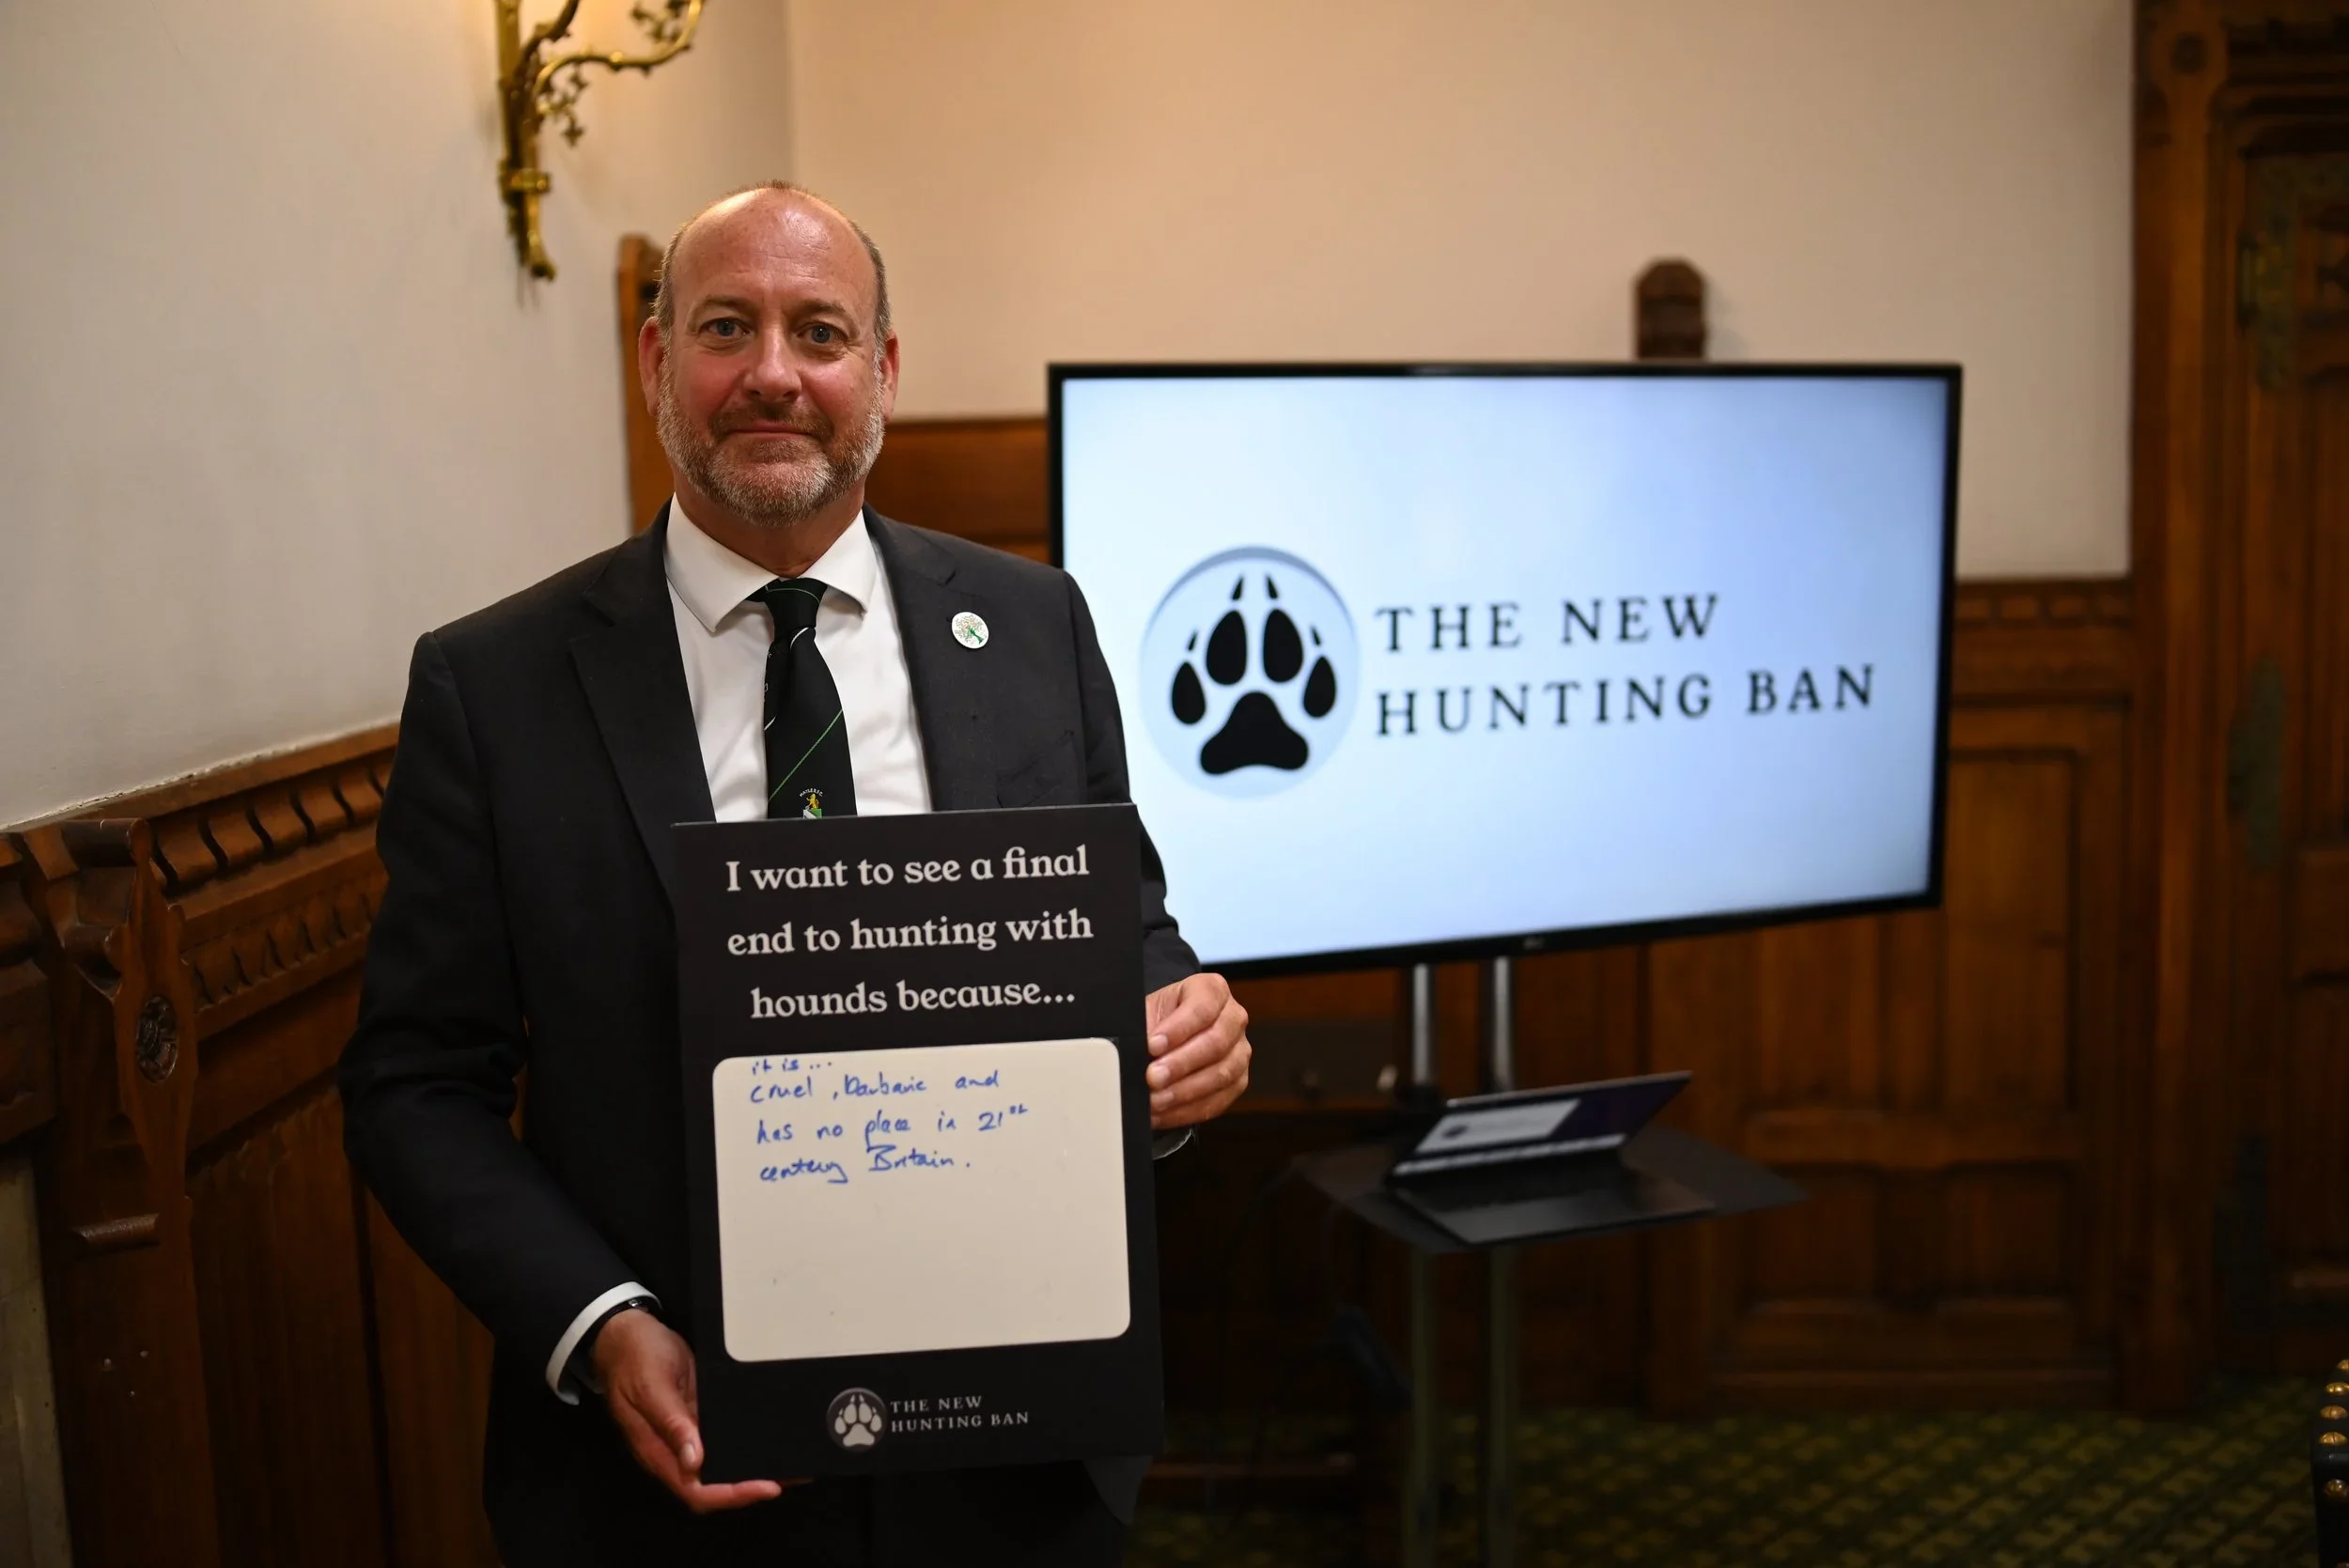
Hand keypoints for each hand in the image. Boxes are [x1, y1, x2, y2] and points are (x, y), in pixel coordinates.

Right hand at [594, 1308, 794, 1511]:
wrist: (626, 1334)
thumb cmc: (634, 1358)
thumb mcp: (650, 1385)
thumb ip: (670, 1422)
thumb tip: (693, 1460)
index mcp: (658, 1451)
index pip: (696, 1490)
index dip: (732, 1494)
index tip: (767, 1487)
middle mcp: (675, 1450)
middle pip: (714, 1484)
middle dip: (750, 1486)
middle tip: (791, 1475)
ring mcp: (689, 1434)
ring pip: (722, 1464)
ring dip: (754, 1467)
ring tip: (792, 1464)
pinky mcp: (700, 1417)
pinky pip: (724, 1437)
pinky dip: (748, 1441)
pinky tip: (770, 1436)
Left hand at [1144, 972, 1250, 1128]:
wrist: (1168, 1036)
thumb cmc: (1159, 1020)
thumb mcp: (1147, 1011)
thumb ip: (1144, 1027)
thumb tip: (1135, 1050)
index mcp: (1213, 990)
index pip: (1203, 1006)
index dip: (1178, 1028)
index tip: (1152, 1045)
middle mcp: (1234, 1018)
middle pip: (1216, 1042)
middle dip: (1181, 1063)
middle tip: (1152, 1077)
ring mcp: (1240, 1051)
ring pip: (1221, 1074)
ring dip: (1184, 1091)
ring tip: (1155, 1100)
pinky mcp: (1237, 1081)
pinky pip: (1218, 1100)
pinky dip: (1187, 1110)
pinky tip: (1163, 1113)